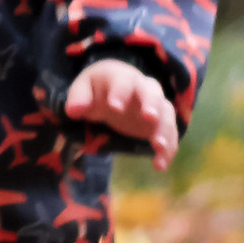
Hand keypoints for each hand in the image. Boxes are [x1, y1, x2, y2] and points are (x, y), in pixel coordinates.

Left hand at [64, 58, 178, 171]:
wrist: (115, 91)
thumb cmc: (98, 89)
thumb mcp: (83, 89)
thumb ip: (78, 98)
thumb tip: (74, 110)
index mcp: (121, 77)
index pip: (122, 81)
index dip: (119, 93)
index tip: (114, 108)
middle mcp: (143, 88)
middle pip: (152, 92)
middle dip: (152, 104)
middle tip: (149, 117)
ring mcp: (155, 106)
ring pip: (166, 114)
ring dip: (164, 129)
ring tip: (158, 147)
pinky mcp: (161, 124)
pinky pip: (170, 134)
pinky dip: (168, 149)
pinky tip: (160, 165)